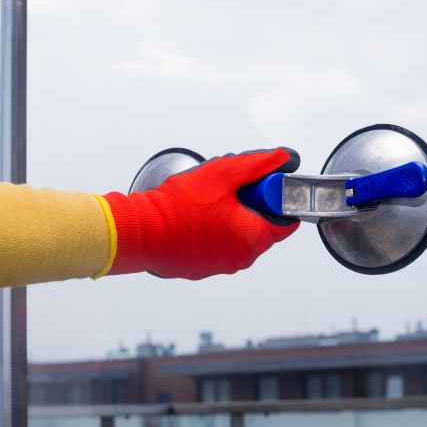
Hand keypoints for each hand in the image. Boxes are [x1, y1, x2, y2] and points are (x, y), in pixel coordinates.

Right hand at [103, 147, 300, 279]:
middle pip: (260, 228)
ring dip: (229, 218)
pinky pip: (215, 247)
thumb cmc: (179, 207)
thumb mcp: (224, 173)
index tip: (262, 187)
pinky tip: (194, 217)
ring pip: (236, 237)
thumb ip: (257, 165)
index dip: (276, 199)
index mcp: (253, 238)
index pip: (285, 222)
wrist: (141, 231)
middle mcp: (240, 259)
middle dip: (250, 206)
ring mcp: (219, 266)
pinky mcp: (199, 269)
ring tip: (206, 202)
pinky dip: (211, 232)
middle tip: (229, 190)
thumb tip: (283, 158)